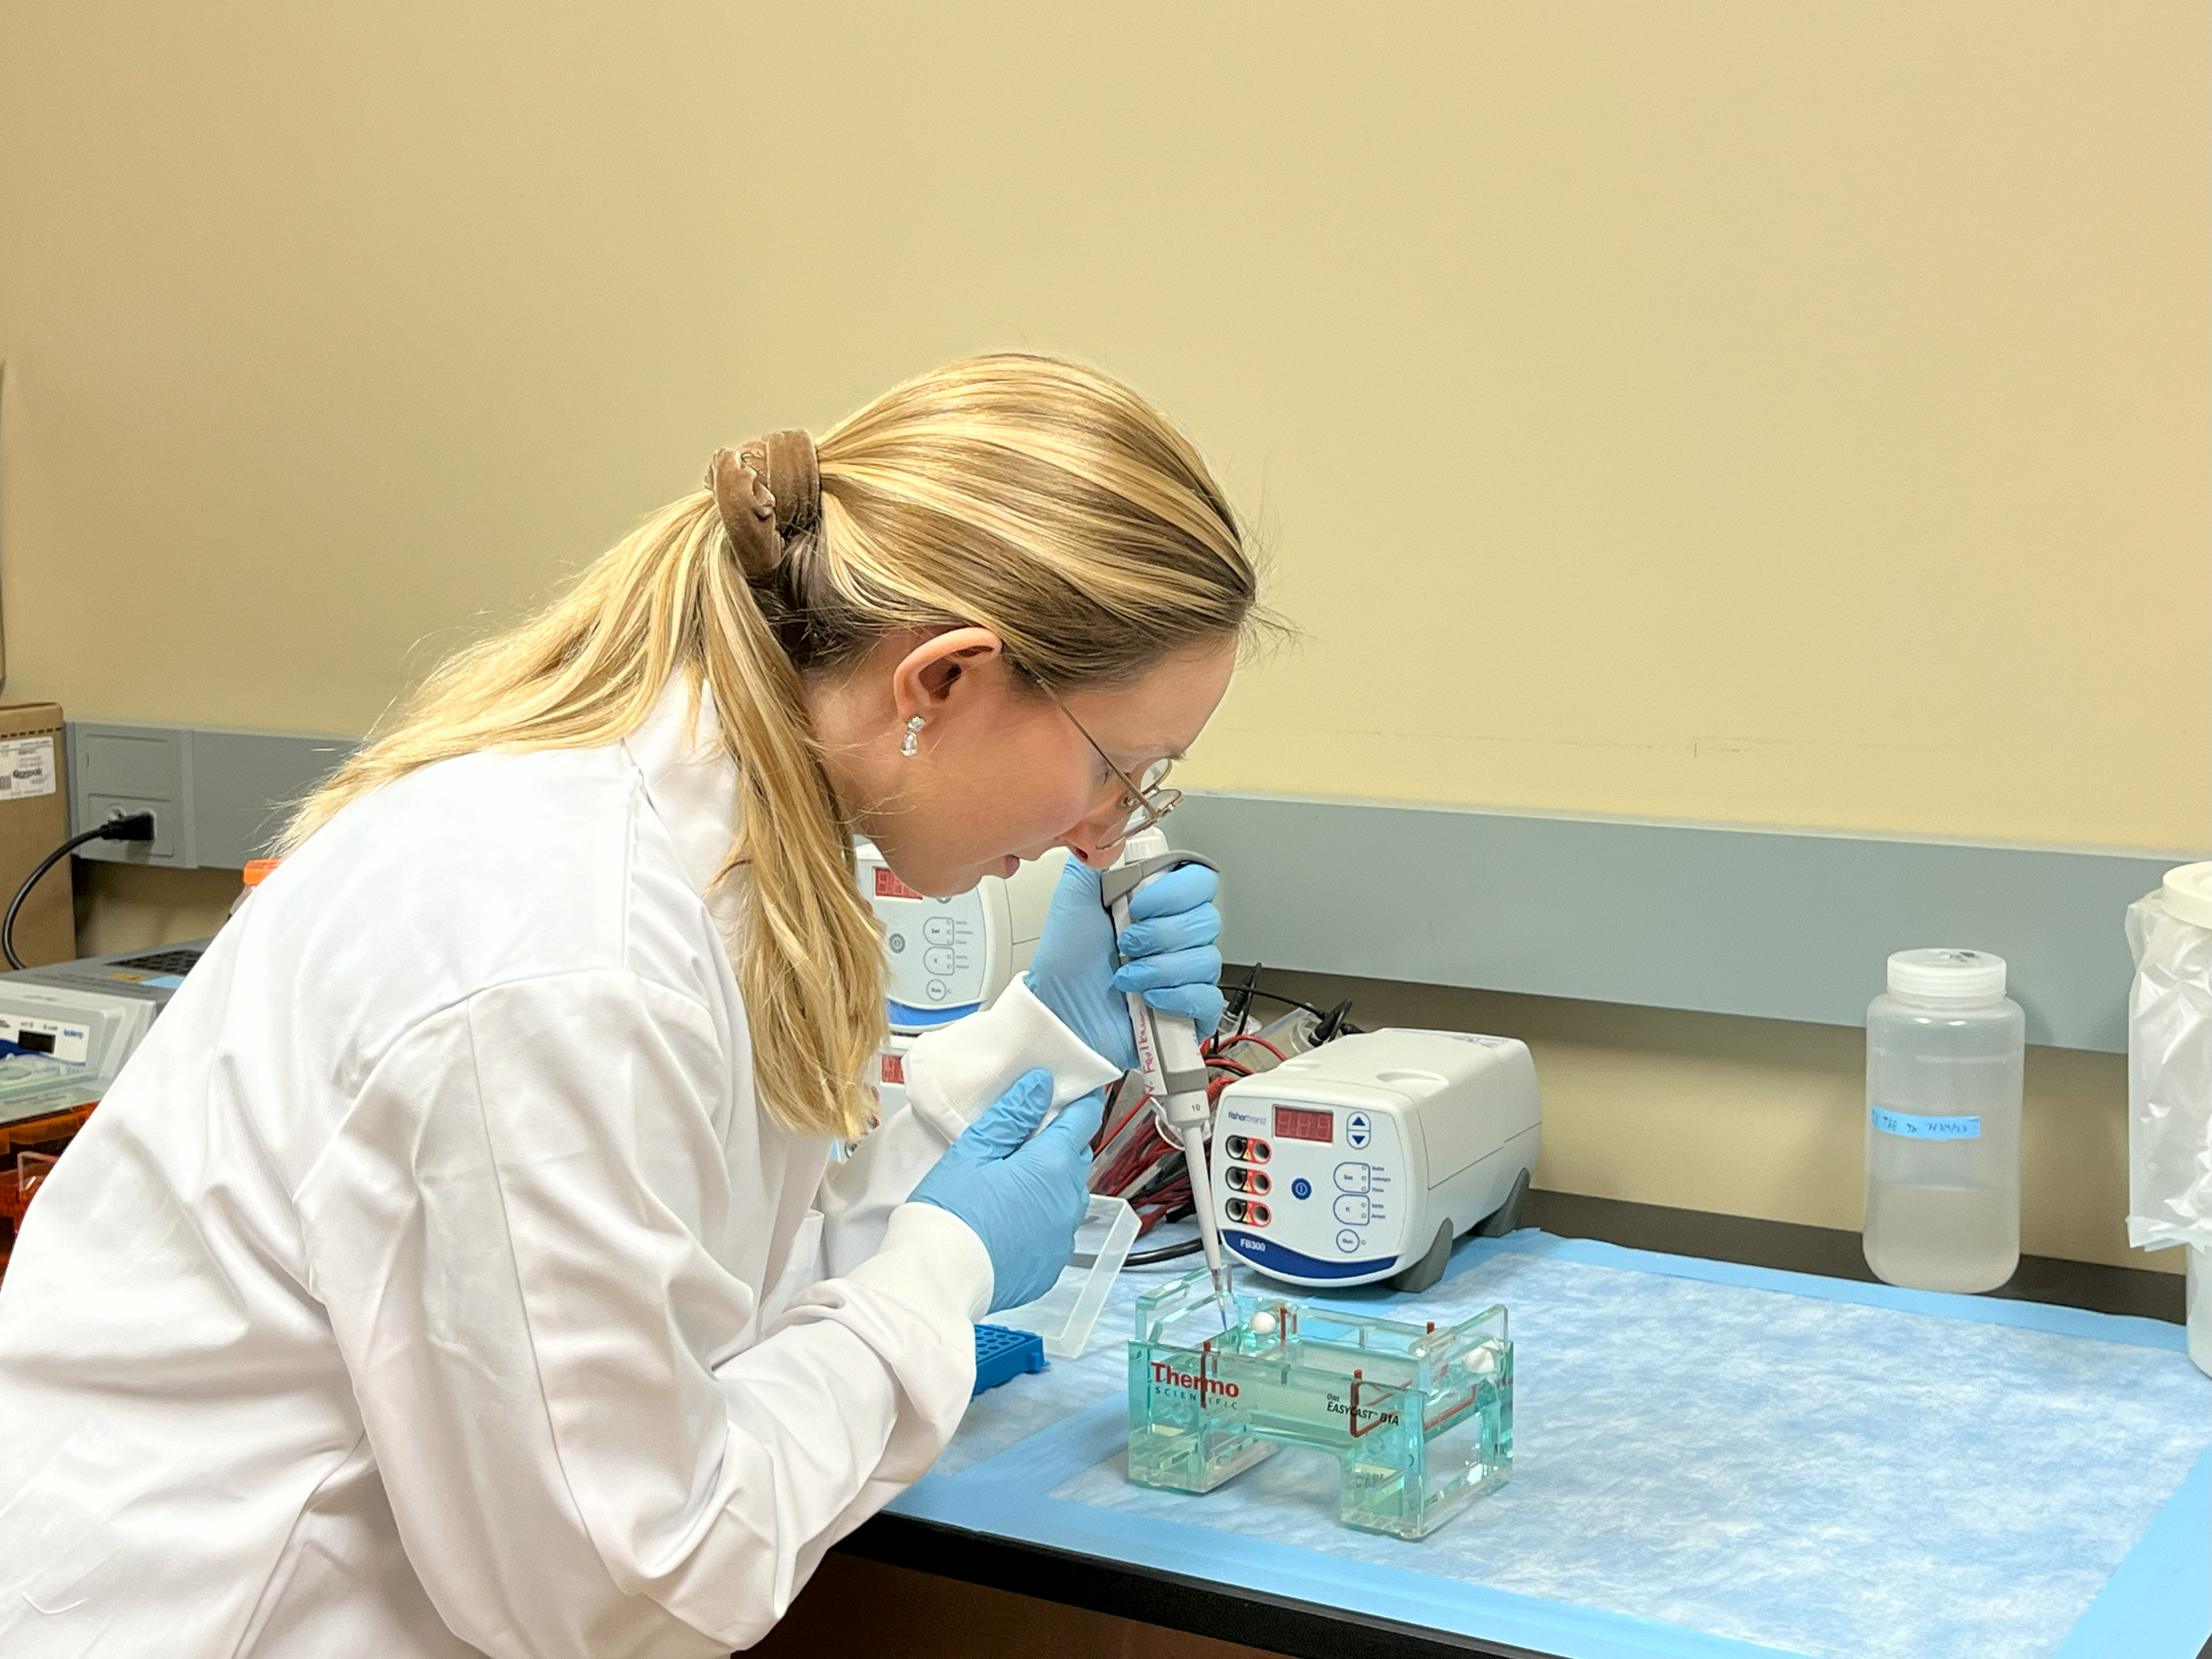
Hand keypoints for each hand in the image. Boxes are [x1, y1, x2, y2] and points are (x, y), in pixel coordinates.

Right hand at [910, 1069, 1105, 1312]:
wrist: (939, 1280)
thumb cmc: (950, 1210)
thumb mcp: (973, 1151)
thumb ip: (1012, 1115)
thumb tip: (1041, 1084)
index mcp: (1052, 1165)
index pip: (1083, 1120)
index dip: (1080, 1102)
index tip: (1072, 1093)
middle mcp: (1068, 1201)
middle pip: (1076, 1158)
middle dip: (1061, 1143)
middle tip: (1028, 1136)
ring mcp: (1063, 1237)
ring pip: (1069, 1196)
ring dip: (1053, 1183)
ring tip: (1017, 1180)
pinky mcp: (1052, 1266)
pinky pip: (1057, 1231)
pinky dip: (1043, 1219)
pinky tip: (1014, 1219)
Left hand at [1024, 858, 1224, 1071]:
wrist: (1057, 1012)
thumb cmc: (1066, 961)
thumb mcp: (1074, 898)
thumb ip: (1098, 858)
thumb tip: (1117, 824)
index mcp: (1158, 904)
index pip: (1200, 881)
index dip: (1174, 893)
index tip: (1137, 905)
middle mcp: (1176, 935)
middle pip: (1207, 920)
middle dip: (1160, 934)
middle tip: (1125, 944)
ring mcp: (1185, 973)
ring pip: (1207, 959)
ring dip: (1160, 968)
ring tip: (1127, 977)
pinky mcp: (1188, 1010)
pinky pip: (1208, 998)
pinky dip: (1178, 997)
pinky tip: (1149, 999)